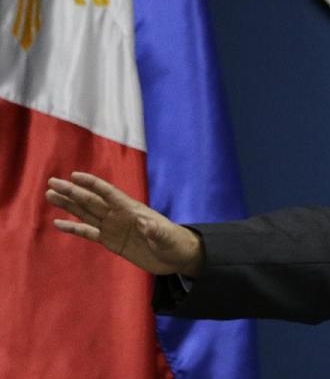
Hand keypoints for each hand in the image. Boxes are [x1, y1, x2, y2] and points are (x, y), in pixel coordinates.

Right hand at [46, 171, 204, 276]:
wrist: (175, 257)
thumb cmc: (174, 242)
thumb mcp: (167, 237)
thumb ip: (156, 231)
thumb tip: (147, 224)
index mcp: (132, 209)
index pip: (109, 193)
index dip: (93, 184)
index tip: (75, 175)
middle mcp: (119, 215)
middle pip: (92, 201)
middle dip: (72, 192)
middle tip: (52, 182)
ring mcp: (114, 227)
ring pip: (86, 213)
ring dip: (69, 205)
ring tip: (50, 195)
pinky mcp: (111, 241)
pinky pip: (89, 232)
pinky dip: (73, 228)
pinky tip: (58, 223)